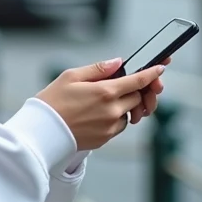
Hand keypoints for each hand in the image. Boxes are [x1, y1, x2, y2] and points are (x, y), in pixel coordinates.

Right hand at [35, 58, 167, 150]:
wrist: (41, 132)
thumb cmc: (52, 101)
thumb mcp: (71, 76)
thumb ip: (98, 69)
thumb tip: (118, 62)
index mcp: (105, 92)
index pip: (138, 81)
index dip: (151, 74)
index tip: (160, 69)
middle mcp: (112, 110)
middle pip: (137, 97)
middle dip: (136, 90)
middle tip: (128, 84)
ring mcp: (110, 127)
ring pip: (130, 113)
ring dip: (126, 105)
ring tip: (109, 100)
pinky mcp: (105, 139)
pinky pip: (120, 126)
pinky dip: (117, 118)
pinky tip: (101, 113)